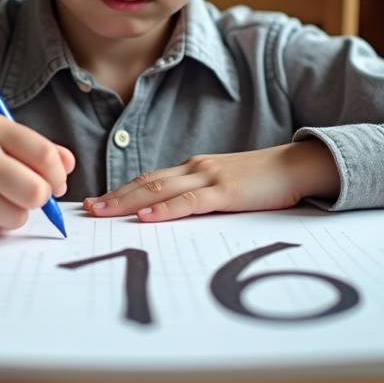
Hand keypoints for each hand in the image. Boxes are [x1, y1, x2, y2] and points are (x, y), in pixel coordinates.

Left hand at [84, 140, 338, 222]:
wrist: (297, 166)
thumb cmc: (262, 181)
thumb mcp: (224, 187)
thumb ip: (198, 197)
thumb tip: (169, 216)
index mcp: (192, 168)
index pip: (148, 179)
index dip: (119, 190)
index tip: (95, 202)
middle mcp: (195, 168)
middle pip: (145, 182)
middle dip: (113, 196)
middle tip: (86, 209)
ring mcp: (209, 177)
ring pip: (159, 188)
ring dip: (127, 201)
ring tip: (103, 212)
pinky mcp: (226, 191)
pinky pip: (189, 201)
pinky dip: (165, 208)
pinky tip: (147, 216)